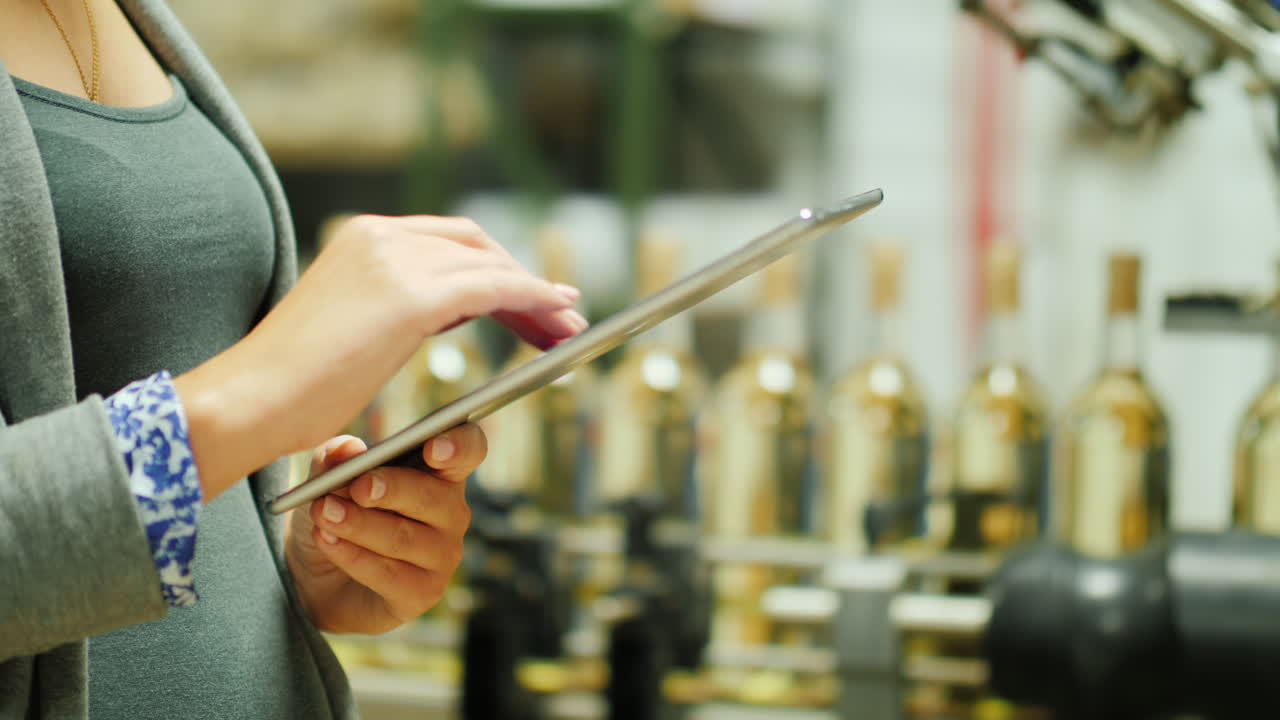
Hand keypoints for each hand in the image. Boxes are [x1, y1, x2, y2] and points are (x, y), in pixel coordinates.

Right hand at [175, 214, 586, 500]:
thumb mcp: (353, 324)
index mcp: (364, 237)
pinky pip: (493, 288)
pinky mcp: (410, 297)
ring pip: (493, 266)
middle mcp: (381, 236)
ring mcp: (395, 261)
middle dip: (526, 281)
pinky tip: (556, 316)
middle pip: (479, 246)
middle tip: (563, 318)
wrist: (251, 401)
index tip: (533, 299)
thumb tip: (446, 310)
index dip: (499, 268)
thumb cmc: (293, 384)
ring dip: (539, 296)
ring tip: (570, 329)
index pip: (452, 241)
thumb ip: (397, 305)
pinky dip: (532, 298)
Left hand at [286, 424, 481, 633]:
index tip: (434, 447)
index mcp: (440, 471)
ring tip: (323, 512)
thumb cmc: (338, 514)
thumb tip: (347, 448)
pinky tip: (327, 541)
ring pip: (403, 537)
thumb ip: (334, 459)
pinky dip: (352, 556)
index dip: (460, 445)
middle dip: (392, 488)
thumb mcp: (327, 481)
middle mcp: (451, 512)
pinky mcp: (424, 593)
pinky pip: (389, 574)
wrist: (317, 576)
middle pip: (432, 496)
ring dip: (358, 524)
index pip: (469, 449)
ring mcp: (443, 555)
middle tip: (357, 486)